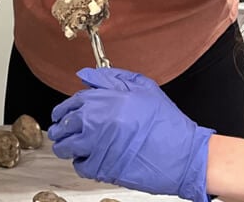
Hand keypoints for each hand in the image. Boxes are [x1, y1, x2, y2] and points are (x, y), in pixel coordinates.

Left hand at [49, 67, 212, 201]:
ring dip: (65, 146)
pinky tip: (86, 159)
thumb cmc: (166, 122)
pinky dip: (80, 163)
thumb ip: (111, 78)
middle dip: (60, 128)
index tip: (63, 114)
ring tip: (69, 147)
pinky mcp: (103, 168)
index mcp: (104, 101)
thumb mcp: (143, 88)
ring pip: (67, 147)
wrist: (183, 153)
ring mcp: (98, 146)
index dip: (65, 109)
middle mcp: (96, 122)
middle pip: (65, 125)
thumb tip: (87, 75)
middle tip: (61, 132)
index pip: (72, 103)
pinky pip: (81, 166)